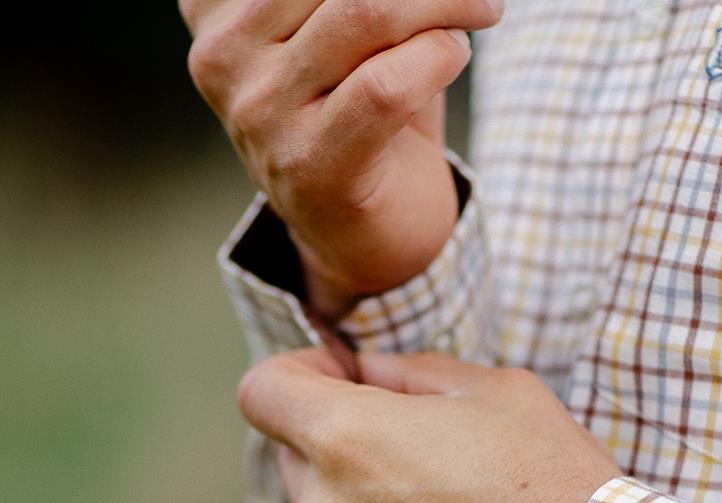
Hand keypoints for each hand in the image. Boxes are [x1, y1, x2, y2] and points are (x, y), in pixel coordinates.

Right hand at [180, 0, 502, 316]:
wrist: (365, 237)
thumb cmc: (363, 118)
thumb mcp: (348, 33)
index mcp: (216, 10)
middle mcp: (224, 55)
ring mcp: (260, 114)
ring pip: (366, 12)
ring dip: (446, 2)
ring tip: (480, 8)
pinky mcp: (310, 164)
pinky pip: (387, 84)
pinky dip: (440, 57)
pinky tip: (455, 54)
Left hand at [237, 349, 621, 502]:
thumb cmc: (559, 489)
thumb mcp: (504, 394)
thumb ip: (416, 373)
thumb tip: (370, 372)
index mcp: (348, 440)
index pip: (264, 391)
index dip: (298, 377)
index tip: (340, 383)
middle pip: (297, 462)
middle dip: (342, 449)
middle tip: (424, 463)